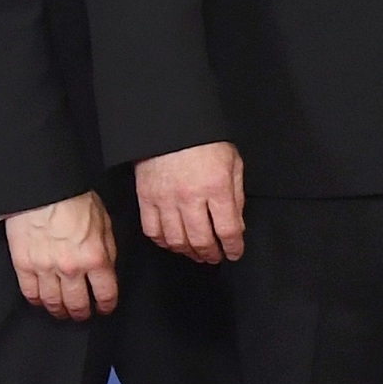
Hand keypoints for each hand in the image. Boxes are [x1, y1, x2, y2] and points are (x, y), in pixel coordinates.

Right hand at [4, 190, 120, 319]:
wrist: (43, 189)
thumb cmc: (75, 200)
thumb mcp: (105, 223)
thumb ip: (106, 250)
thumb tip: (107, 270)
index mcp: (95, 258)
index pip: (105, 293)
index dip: (106, 305)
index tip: (105, 308)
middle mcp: (71, 269)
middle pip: (77, 303)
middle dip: (82, 312)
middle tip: (83, 315)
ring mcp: (45, 268)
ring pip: (53, 301)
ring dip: (59, 310)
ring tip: (62, 312)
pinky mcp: (23, 264)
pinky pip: (29, 291)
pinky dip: (36, 300)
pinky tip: (41, 302)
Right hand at [134, 143, 245, 264]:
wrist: (170, 126)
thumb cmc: (205, 142)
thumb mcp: (233, 163)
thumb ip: (236, 196)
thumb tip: (236, 225)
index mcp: (217, 187)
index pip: (228, 230)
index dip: (233, 247)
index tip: (235, 253)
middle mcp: (191, 197)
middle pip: (201, 240)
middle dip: (211, 254)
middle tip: (215, 257)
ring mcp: (165, 200)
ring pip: (176, 240)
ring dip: (188, 252)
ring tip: (196, 254)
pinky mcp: (146, 198)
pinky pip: (152, 230)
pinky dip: (163, 242)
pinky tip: (173, 243)